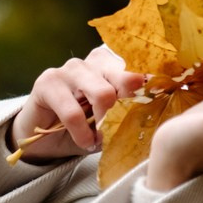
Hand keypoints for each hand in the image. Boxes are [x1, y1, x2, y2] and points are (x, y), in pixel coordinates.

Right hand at [9, 47, 145, 164]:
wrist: (43, 138)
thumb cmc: (83, 126)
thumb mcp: (110, 119)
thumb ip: (127, 112)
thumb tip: (153, 115)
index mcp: (112, 64)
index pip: (137, 65)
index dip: (150, 82)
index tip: (159, 97)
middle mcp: (93, 61)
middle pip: (125, 77)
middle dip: (128, 104)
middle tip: (122, 124)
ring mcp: (69, 68)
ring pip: (102, 93)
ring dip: (103, 123)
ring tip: (98, 139)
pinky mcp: (47, 82)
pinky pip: (73, 112)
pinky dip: (82, 133)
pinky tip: (84, 142)